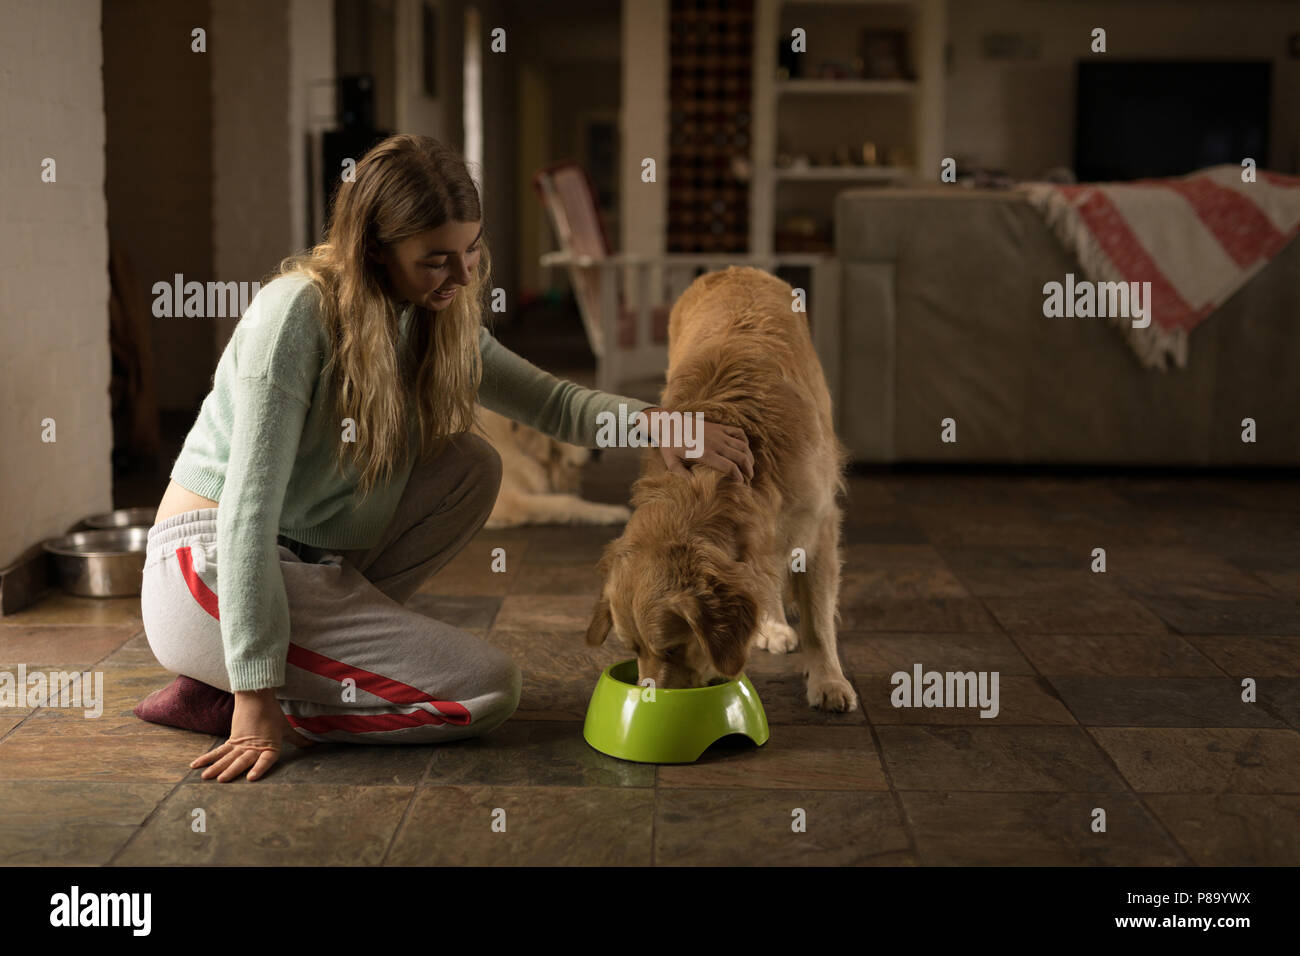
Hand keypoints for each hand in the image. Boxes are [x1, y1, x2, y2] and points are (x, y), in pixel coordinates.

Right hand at [191, 687, 313, 781]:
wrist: (257, 697)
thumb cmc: (273, 714)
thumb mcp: (286, 728)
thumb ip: (298, 739)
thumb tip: (312, 745)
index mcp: (270, 746)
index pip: (266, 760)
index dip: (259, 768)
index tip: (251, 778)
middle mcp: (254, 747)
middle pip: (242, 760)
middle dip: (232, 770)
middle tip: (222, 780)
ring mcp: (241, 744)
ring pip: (227, 757)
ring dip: (216, 767)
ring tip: (206, 777)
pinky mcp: (232, 739)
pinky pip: (219, 751)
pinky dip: (208, 758)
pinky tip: (196, 765)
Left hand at [640, 406, 753, 483]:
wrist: (669, 423)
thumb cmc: (669, 445)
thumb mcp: (672, 463)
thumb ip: (683, 476)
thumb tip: (695, 487)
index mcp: (705, 454)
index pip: (729, 467)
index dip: (739, 477)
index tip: (741, 484)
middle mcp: (715, 443)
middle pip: (740, 457)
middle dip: (748, 469)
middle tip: (749, 478)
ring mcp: (718, 433)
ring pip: (742, 445)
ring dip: (749, 457)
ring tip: (750, 466)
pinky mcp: (719, 427)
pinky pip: (738, 432)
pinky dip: (744, 441)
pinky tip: (744, 449)